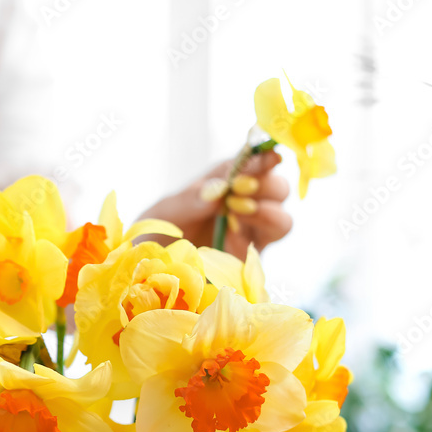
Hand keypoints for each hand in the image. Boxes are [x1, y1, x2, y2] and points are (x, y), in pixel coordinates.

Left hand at [137, 150, 290, 258]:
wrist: (149, 273)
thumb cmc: (155, 236)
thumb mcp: (163, 213)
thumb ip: (189, 200)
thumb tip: (218, 190)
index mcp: (220, 184)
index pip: (250, 163)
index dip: (261, 158)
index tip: (266, 158)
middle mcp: (241, 204)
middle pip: (276, 186)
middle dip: (265, 183)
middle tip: (237, 190)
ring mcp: (250, 231)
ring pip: (283, 213)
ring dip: (269, 208)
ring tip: (238, 211)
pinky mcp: (253, 255)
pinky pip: (276, 235)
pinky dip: (267, 227)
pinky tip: (238, 232)